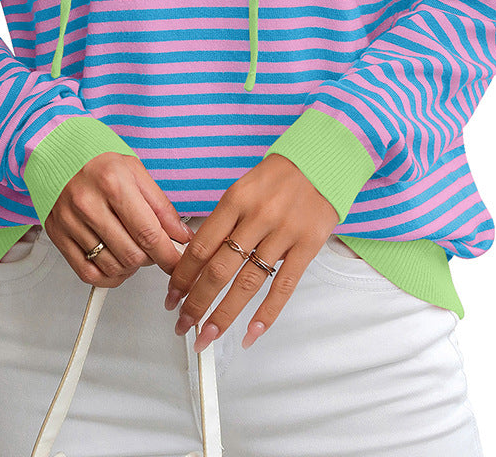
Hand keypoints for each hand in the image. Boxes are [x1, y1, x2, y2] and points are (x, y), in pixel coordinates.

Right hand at [45, 152, 192, 285]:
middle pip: (131, 254)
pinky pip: (88, 274)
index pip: (148, 233)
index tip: (176, 261)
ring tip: (133, 248)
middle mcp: (88, 203)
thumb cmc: (96, 160)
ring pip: (112, 267)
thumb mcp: (135, 171)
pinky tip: (116, 263)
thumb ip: (160, 205)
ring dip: (131, 266)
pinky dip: (109, 276)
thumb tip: (180, 235)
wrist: (56, 153)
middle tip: (154, 247)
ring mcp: (70, 222)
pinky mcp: (58, 236)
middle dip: (151, 258)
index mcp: (113, 183)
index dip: (168, 254)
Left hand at [163, 153, 339, 351]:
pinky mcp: (307, 246)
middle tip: (183, 323)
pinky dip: (266, 314)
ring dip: (223, 316)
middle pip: (218, 270)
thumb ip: (225, 220)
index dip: (182, 276)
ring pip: (247, 284)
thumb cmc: (281, 175)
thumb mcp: (244, 187)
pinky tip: (250, 332)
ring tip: (206, 336)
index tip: (172, 295)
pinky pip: (283, 286)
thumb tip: (199, 259)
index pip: (201, 247)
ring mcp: (284, 233)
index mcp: (236, 199)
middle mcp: (258, 216)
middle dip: (196, 303)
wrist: (323, 160)